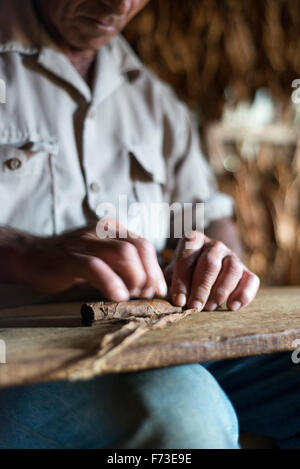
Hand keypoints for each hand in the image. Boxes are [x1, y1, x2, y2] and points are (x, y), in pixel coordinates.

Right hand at [16, 220, 166, 301]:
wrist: (30, 257)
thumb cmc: (69, 263)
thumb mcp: (101, 260)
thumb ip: (123, 267)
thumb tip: (151, 287)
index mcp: (112, 229)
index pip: (144, 245)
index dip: (155, 269)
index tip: (157, 290)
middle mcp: (102, 231)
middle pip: (138, 248)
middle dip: (148, 274)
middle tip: (145, 294)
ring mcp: (85, 242)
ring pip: (123, 254)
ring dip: (134, 278)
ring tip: (130, 295)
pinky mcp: (70, 257)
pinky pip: (96, 267)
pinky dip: (111, 283)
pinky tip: (118, 296)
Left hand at [165, 231, 259, 310]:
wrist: (205, 269)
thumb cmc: (184, 274)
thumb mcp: (172, 273)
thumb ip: (168, 282)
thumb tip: (164, 296)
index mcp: (193, 241)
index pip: (187, 256)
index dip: (182, 279)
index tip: (178, 300)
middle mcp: (214, 245)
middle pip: (211, 262)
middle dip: (201, 287)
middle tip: (194, 306)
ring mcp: (232, 256)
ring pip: (232, 268)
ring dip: (221, 290)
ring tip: (210, 307)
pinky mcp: (246, 270)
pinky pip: (251, 279)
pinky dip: (244, 294)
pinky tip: (232, 307)